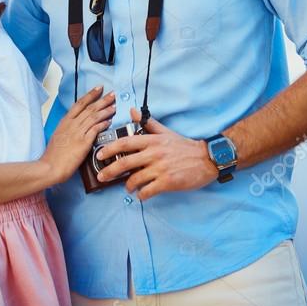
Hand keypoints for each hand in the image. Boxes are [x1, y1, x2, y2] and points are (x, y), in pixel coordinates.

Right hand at [41, 86, 115, 183]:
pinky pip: (95, 130)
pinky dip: (103, 124)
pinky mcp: (83, 143)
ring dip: (105, 111)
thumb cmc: (53, 154)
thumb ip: (68, 128)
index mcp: (65, 121)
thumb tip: (77, 125)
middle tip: (112, 94)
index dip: (90, 95)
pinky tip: (109, 122)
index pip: (79, 103)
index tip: (99, 88)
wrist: (50, 166)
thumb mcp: (59, 136)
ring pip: (94, 117)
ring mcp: (77, 133)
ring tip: (114, 107)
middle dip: (102, 100)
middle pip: (89, 108)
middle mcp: (71, 124)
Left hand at [95, 107, 216, 199]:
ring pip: (135, 179)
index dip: (109, 149)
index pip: (125, 143)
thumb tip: (132, 111)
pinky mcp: (167, 182)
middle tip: (102, 177)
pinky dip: (142, 194)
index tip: (99, 155)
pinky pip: (148, 191)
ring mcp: (160, 169)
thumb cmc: (184, 146)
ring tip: (128, 187)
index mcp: (152, 141)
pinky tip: (142, 194)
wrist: (207, 159)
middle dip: (110, 172)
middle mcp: (154, 153)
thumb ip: (148, 123)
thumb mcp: (165, 132)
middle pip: (125, 163)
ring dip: (128, 185)